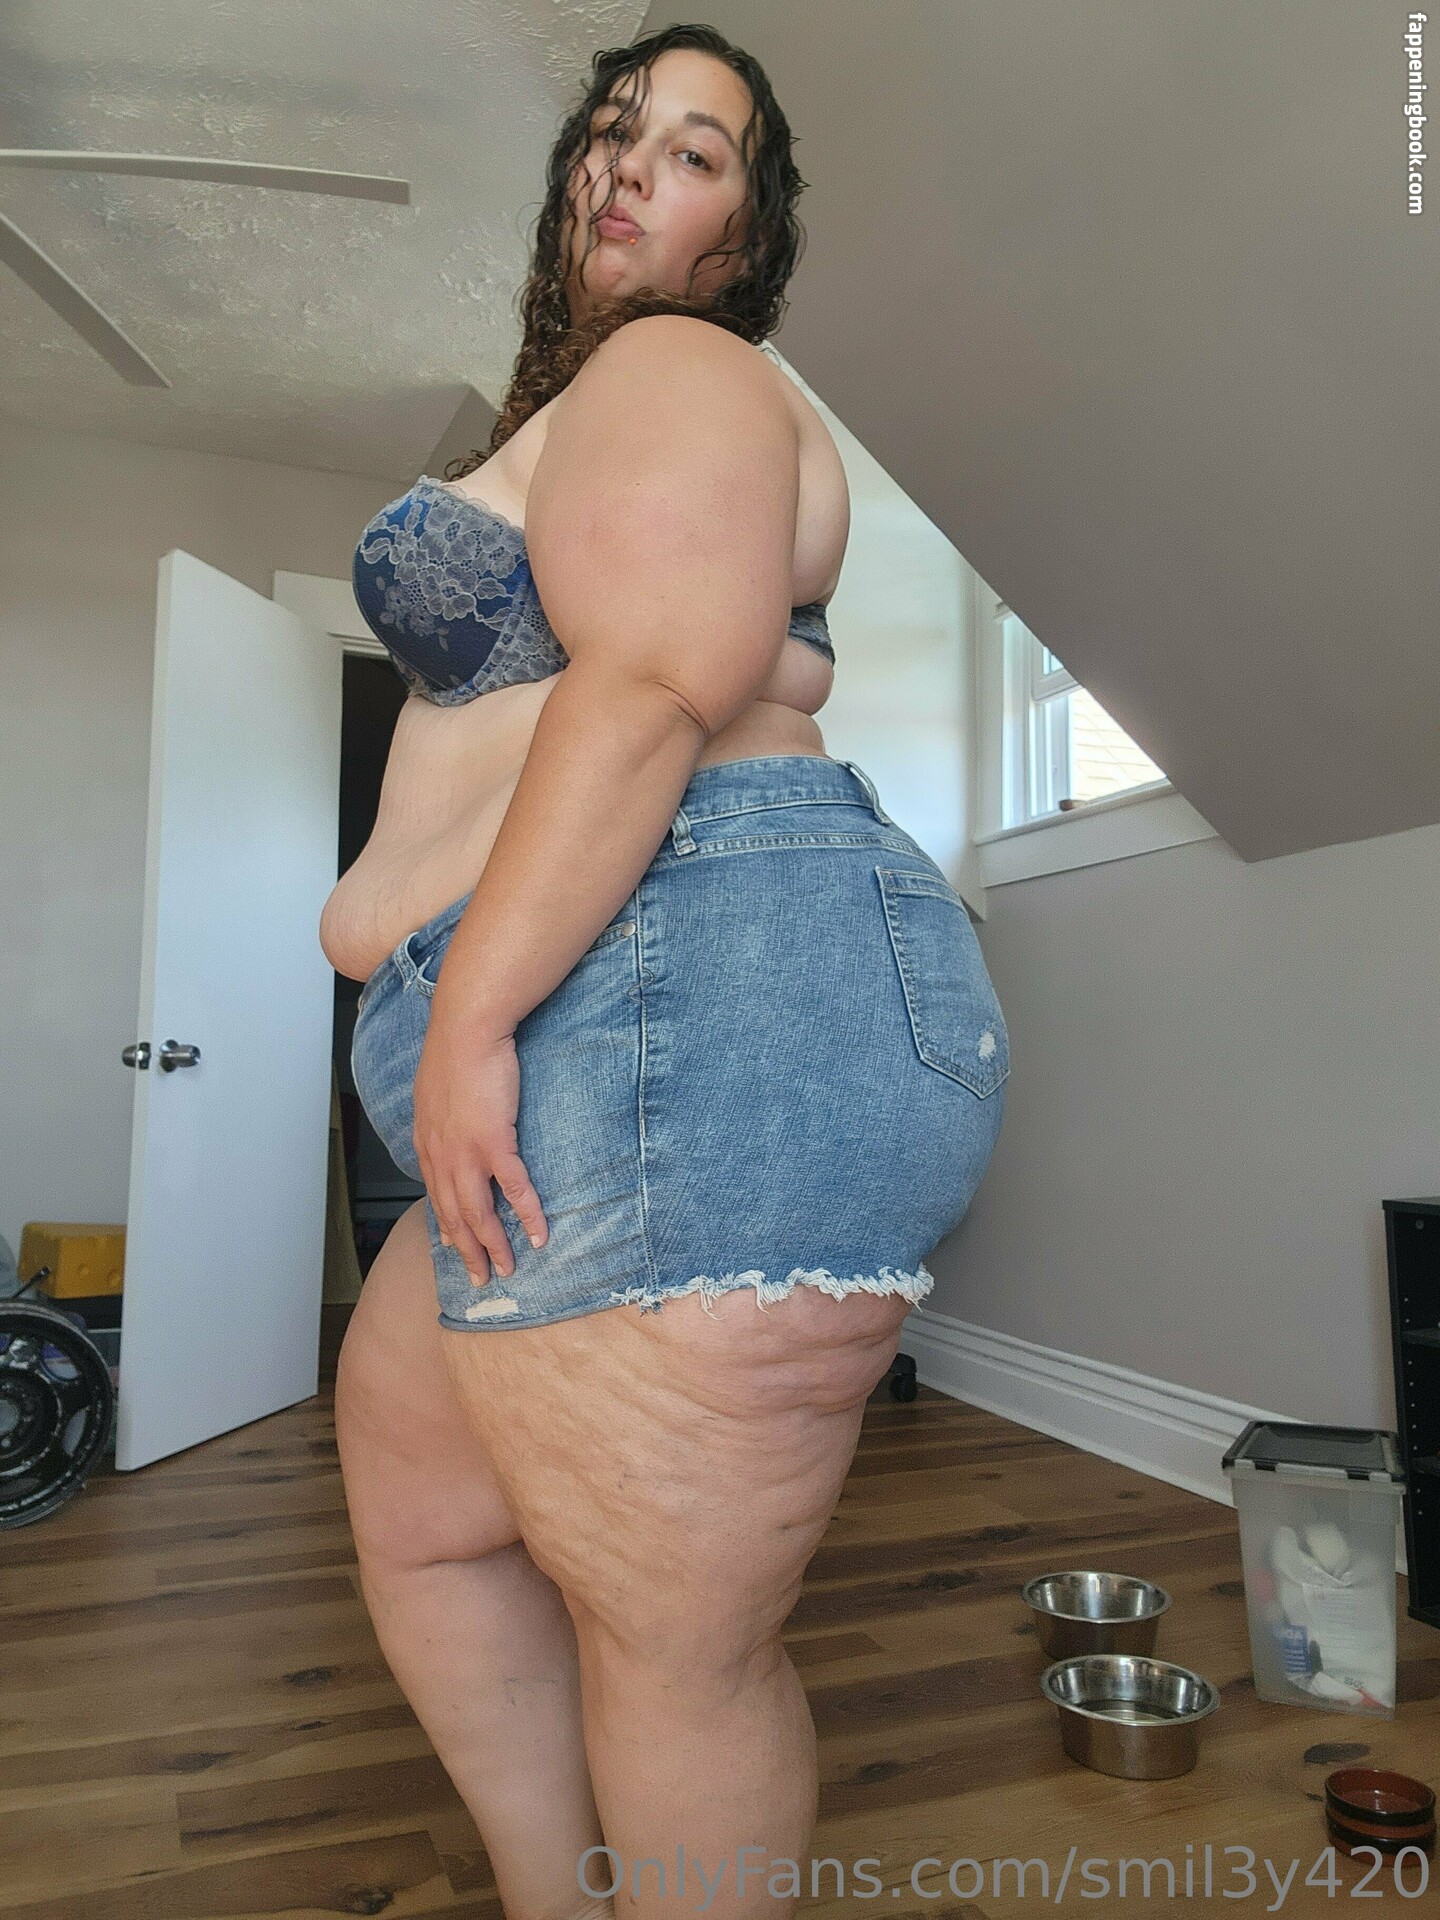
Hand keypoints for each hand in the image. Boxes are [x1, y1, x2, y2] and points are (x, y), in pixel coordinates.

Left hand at [411, 1018, 547, 1284]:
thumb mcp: (436, 1089)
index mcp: (428, 1143)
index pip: (436, 1194)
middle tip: (481, 1277)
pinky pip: (514, 1189)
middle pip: (455, 1215)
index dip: (448, 1223)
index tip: (454, 1244)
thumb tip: (449, 1121)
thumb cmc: (456, 1051)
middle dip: (468, 1250)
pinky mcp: (494, 1142)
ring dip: (494, 1246)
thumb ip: (441, 1114)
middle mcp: (442, 1156)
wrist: (466, 1029)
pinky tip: (539, 1235)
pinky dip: (527, 1215)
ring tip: (508, 1268)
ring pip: (479, 1213)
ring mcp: (466, 1153)